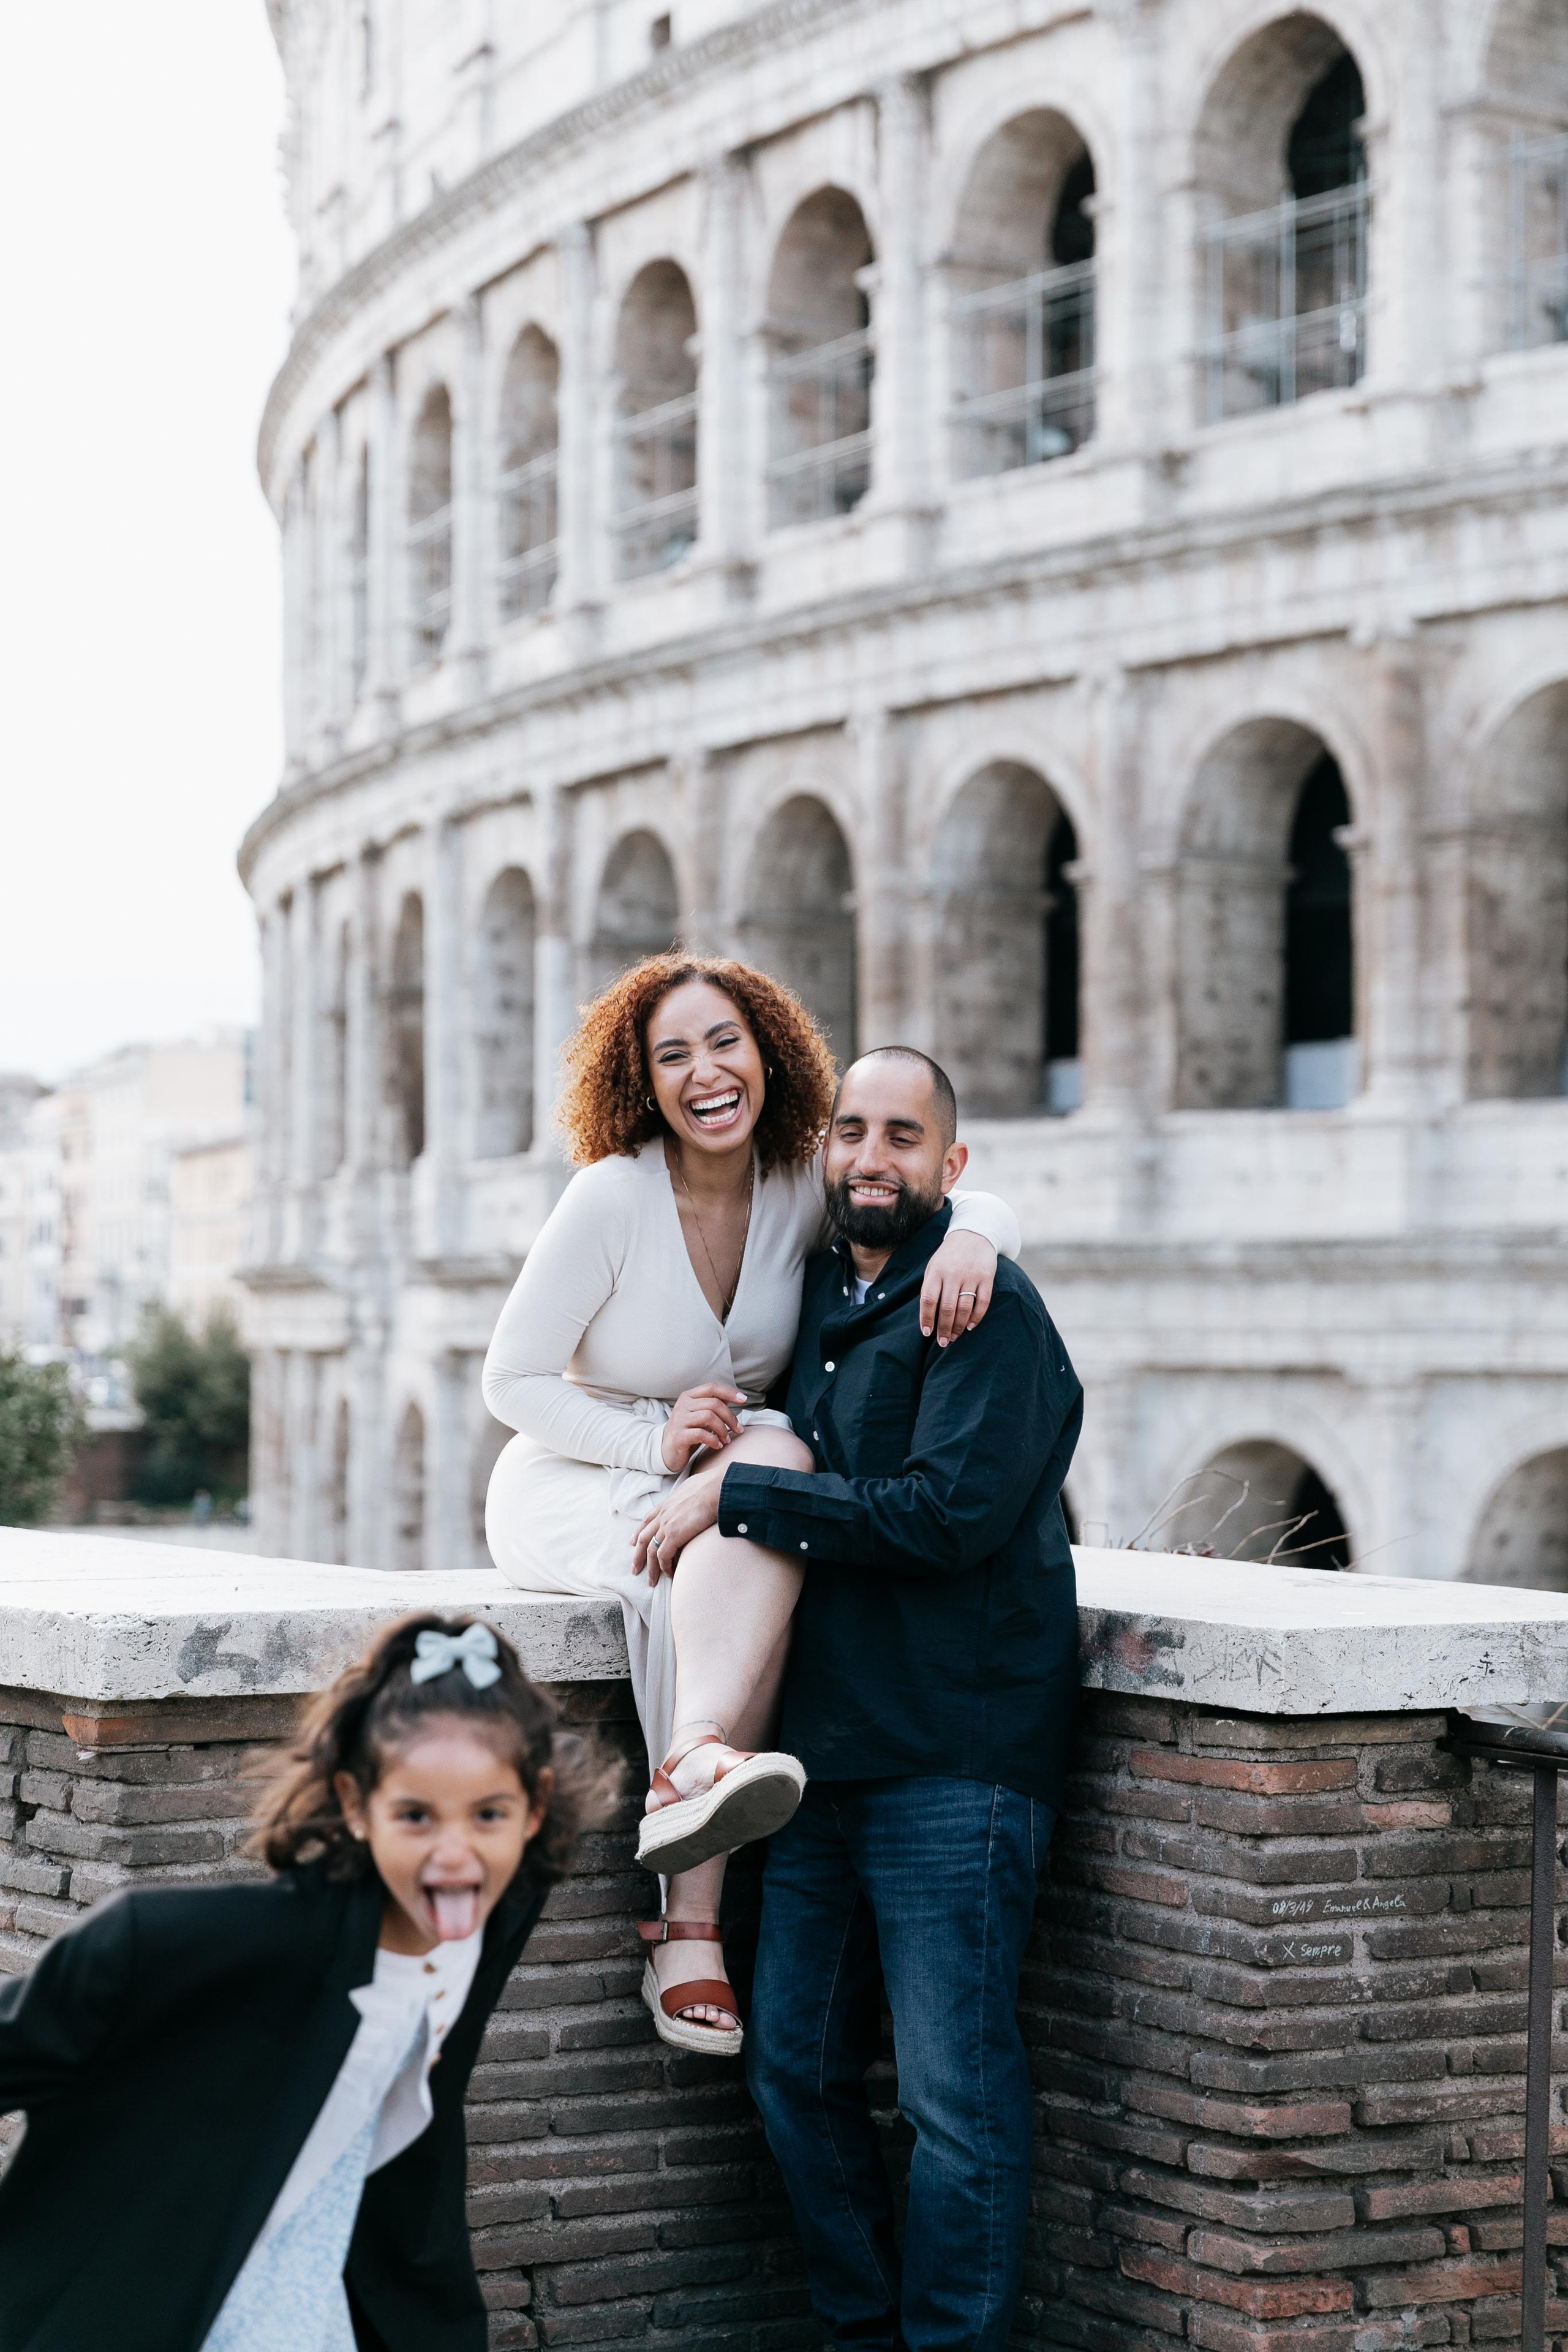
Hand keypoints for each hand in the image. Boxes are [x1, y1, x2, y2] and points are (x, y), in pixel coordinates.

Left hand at [633, 1475, 722, 1581]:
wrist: (717, 1489)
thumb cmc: (712, 1486)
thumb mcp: (695, 1487)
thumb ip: (690, 1494)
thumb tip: (698, 1495)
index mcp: (667, 1503)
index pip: (647, 1520)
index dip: (639, 1532)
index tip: (633, 1542)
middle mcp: (663, 1515)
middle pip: (644, 1538)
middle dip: (638, 1555)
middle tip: (635, 1569)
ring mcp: (666, 1525)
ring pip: (651, 1551)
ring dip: (650, 1568)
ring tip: (651, 1581)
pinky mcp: (674, 1535)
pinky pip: (663, 1556)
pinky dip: (665, 1567)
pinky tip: (669, 1574)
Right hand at [660, 1384, 746, 1473]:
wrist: (667, 1451)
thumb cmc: (688, 1431)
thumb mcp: (700, 1415)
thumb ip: (713, 1405)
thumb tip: (734, 1396)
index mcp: (688, 1396)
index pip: (712, 1388)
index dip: (729, 1392)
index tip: (744, 1399)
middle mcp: (683, 1405)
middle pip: (714, 1404)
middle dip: (730, 1417)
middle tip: (737, 1429)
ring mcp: (679, 1420)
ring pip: (709, 1417)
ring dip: (723, 1430)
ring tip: (726, 1440)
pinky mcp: (678, 1436)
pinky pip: (701, 1434)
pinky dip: (713, 1440)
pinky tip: (717, 1445)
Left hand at [919, 1229, 996, 1346]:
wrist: (973, 1234)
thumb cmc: (949, 1256)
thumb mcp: (934, 1266)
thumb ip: (930, 1287)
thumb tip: (926, 1314)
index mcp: (937, 1271)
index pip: (929, 1299)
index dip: (927, 1318)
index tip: (927, 1333)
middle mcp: (954, 1273)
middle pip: (948, 1308)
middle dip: (944, 1329)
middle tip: (943, 1342)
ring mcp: (971, 1275)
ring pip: (965, 1308)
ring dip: (959, 1327)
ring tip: (954, 1337)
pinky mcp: (987, 1277)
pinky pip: (983, 1302)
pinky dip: (977, 1317)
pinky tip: (970, 1326)